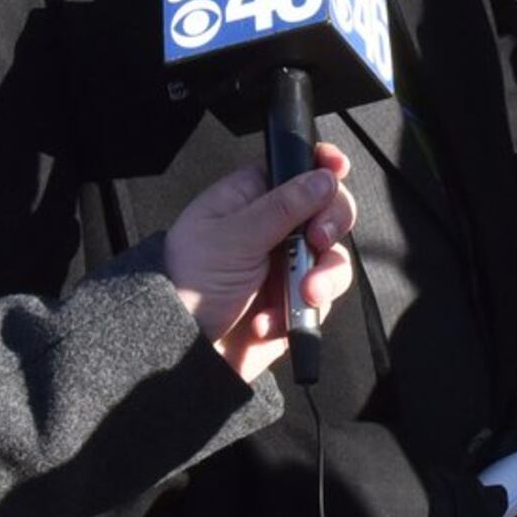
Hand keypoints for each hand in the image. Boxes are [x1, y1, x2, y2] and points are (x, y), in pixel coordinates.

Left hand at [163, 152, 358, 382]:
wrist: (179, 350)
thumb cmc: (188, 283)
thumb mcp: (233, 237)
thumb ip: (283, 207)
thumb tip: (324, 178)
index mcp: (250, 199)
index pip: (295, 168)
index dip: (321, 165)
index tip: (337, 169)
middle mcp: (273, 229)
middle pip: (327, 209)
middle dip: (331, 224)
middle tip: (317, 239)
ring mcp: (286, 267)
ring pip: (332, 258)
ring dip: (324, 276)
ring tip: (302, 293)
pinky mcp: (293, 303)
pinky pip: (321, 301)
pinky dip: (300, 312)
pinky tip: (267, 321)